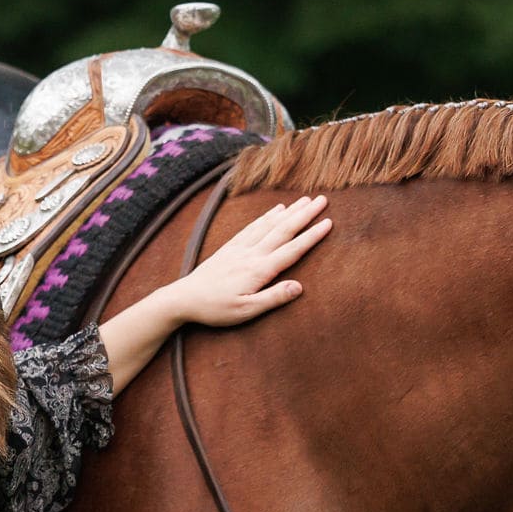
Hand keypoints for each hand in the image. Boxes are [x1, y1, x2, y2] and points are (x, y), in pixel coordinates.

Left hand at [169, 194, 331, 326]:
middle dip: (305, 215)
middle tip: (323, 200)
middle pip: (283, 230)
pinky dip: (267, 216)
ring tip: (305, 200)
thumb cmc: (216, 309)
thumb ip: (273, 298)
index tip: (328, 222)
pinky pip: (253, 226)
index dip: (311, 236)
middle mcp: (251, 254)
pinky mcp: (230, 246)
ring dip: (289, 211)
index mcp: (258, 270)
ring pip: (269, 224)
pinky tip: (276, 210)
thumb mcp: (246, 311)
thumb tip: (299, 287)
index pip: (291, 250)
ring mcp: (240, 247)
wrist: (184, 298)